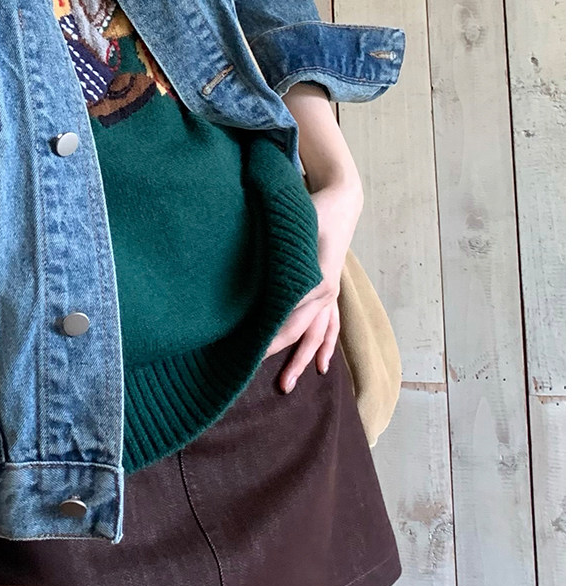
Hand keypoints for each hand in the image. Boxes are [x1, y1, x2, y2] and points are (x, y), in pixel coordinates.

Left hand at [261, 176, 362, 392]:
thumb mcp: (290, 231)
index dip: (264, 339)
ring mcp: (331, 293)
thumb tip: (243, 279)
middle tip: (253, 375)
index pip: (285, 320)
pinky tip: (320, 365)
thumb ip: (274, 258)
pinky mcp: (332, 290)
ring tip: (287, 386)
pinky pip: (330, 325)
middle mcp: (325, 292)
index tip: (243, 354)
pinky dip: (325, 345)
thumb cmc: (310, 210)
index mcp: (313, 281)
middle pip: (300, 333)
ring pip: (317, 335)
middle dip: (281, 357)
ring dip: (303, 359)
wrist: (340, 199)